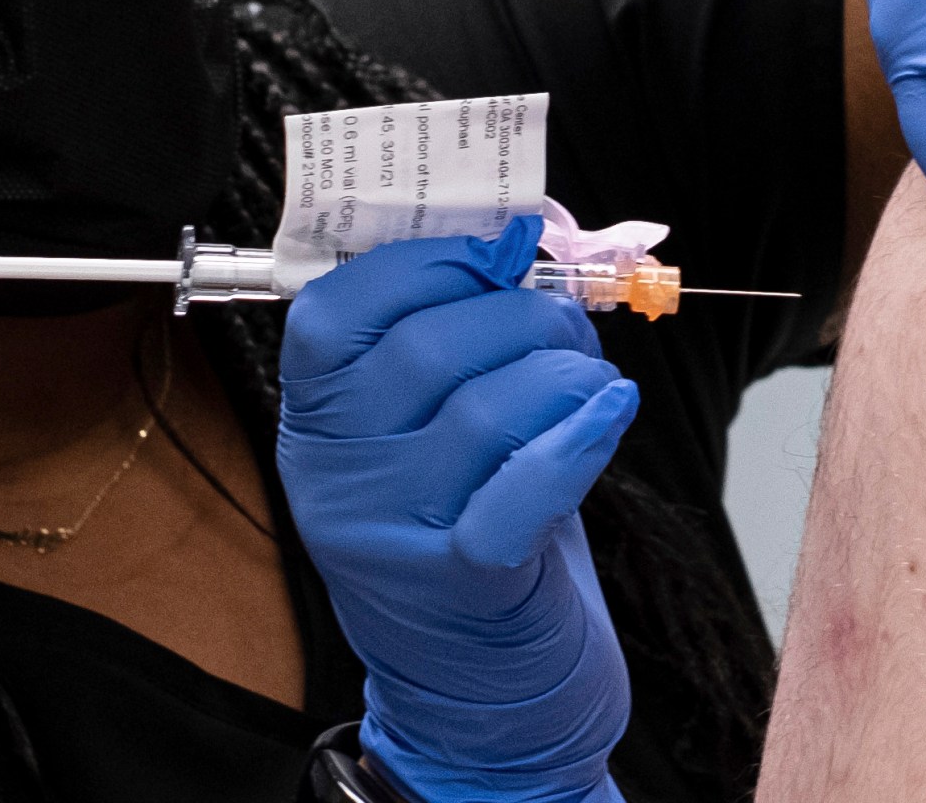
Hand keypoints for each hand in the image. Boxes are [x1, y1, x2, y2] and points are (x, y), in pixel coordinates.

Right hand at [279, 217, 632, 802]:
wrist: (481, 695)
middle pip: (426, 349)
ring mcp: (394, 534)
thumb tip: (524, 231)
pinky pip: (524, 487)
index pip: (334, 311)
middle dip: (523, 311)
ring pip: (487, 407)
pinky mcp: (465, 583)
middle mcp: (337, 478)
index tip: (500, 246)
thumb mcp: (431, 432)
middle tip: (568, 321)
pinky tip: (610, 411)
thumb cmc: (468, 531)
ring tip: (591, 380)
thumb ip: (456, 334)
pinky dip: (580, 435)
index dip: (427, 259)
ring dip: (564, 370)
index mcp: (315, 422)